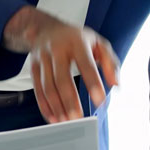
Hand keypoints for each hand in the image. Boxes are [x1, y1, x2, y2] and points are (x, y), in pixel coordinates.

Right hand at [3, 6, 119, 122]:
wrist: (45, 27)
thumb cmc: (78, 38)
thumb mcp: (98, 43)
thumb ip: (110, 62)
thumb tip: (116, 84)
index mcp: (77, 42)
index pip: (86, 64)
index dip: (93, 83)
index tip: (101, 101)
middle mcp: (57, 49)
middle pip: (62, 79)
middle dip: (70, 101)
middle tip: (79, 118)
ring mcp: (42, 59)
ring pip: (48, 86)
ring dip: (56, 106)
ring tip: (66, 121)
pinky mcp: (33, 68)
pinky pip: (37, 89)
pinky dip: (44, 105)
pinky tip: (53, 117)